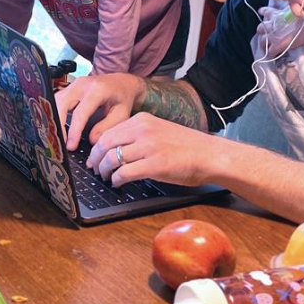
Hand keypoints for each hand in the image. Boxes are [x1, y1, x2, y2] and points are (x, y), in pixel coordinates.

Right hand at [56, 73, 144, 148]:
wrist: (123, 83)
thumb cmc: (123, 98)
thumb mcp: (121, 115)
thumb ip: (106, 127)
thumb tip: (91, 140)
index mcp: (98, 90)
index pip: (80, 112)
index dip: (74, 131)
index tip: (71, 146)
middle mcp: (83, 84)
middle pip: (62, 104)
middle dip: (58, 124)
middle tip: (59, 143)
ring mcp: (74, 84)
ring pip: (56, 101)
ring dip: (54, 119)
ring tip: (56, 137)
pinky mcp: (70, 88)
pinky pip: (58, 100)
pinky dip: (55, 114)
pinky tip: (57, 128)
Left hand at [86, 113, 214, 187]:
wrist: (210, 155)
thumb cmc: (187, 147)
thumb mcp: (159, 131)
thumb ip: (139, 135)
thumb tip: (116, 149)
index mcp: (143, 120)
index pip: (109, 131)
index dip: (97, 146)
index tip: (94, 156)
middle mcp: (143, 130)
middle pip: (105, 143)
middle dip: (95, 159)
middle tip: (94, 169)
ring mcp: (148, 147)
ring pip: (112, 158)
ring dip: (104, 170)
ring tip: (106, 177)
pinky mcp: (154, 165)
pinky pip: (124, 172)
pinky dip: (117, 179)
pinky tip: (118, 183)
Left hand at [257, 7, 303, 56]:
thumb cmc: (303, 15)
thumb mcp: (292, 8)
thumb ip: (286, 10)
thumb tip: (290, 8)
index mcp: (273, 14)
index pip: (264, 11)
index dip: (264, 12)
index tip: (264, 14)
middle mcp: (269, 25)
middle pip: (260, 28)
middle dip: (263, 31)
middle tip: (269, 34)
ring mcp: (272, 37)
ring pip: (262, 42)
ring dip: (265, 44)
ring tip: (268, 46)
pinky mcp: (276, 46)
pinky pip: (270, 52)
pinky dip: (272, 54)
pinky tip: (275, 54)